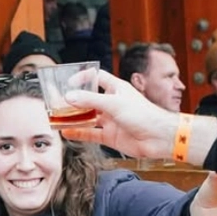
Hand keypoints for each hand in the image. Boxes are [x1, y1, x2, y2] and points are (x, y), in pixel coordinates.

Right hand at [60, 70, 181, 158]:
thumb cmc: (144, 115)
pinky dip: (78, 133)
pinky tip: (66, 132)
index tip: (68, 82)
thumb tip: (69, 97)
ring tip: (57, 119)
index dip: (83, 78)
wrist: (159, 138)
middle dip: (74, 101)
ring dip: (73, 118)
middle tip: (57, 103)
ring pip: (87, 118)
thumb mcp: (114, 104)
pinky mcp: (110, 136)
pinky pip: (91, 134)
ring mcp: (111, 120)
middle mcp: (112, 103)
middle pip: (88, 99)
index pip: (97, 78)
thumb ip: (90, 101)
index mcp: (116, 89)